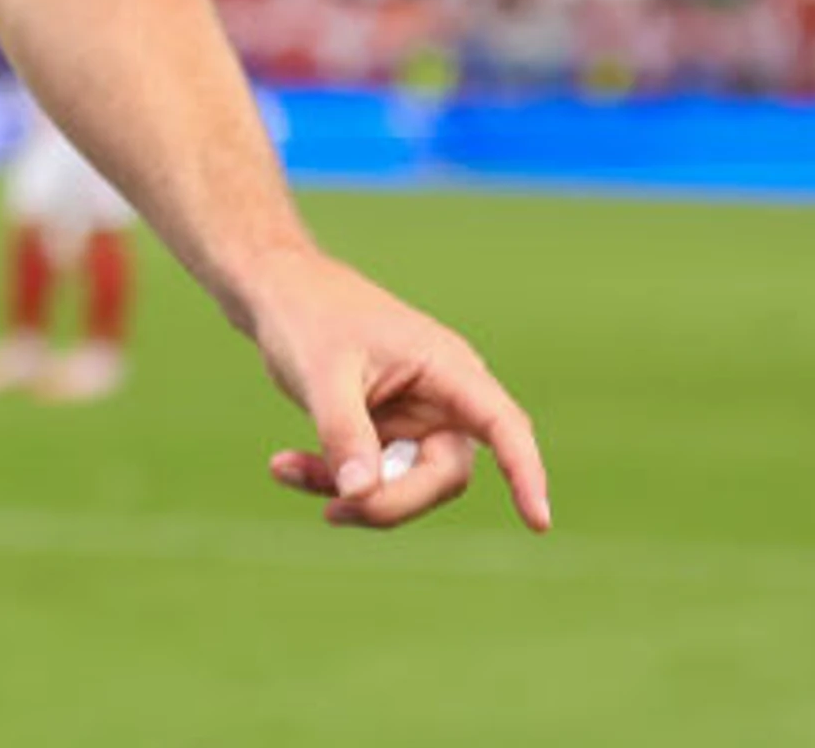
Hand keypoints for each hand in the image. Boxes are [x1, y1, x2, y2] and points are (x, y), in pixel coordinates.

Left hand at [239, 242, 551, 533]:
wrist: (275, 293)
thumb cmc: (306, 315)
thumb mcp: (322, 373)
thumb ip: (343, 432)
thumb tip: (362, 494)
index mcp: (446, 367)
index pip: (502, 424)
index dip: (525, 472)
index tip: (538, 522)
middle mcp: (442, 397)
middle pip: (444, 474)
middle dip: (393, 500)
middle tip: (334, 509)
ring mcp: (414, 420)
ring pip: (405, 486)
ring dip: (352, 493)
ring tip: (285, 468)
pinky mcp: (385, 435)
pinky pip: (372, 479)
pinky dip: (331, 480)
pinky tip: (284, 466)